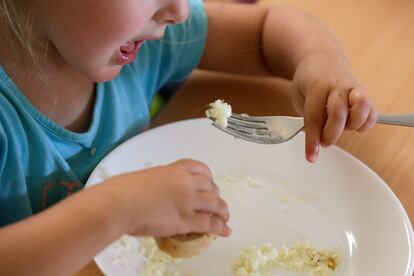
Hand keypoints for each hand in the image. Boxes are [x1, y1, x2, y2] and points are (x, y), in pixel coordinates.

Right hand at [102, 159, 230, 237]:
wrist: (120, 204)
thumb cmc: (124, 191)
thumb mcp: (147, 178)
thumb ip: (161, 184)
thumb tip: (160, 195)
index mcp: (176, 169)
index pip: (201, 169)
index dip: (209, 178)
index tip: (210, 184)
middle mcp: (187, 182)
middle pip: (211, 187)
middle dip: (215, 196)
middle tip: (216, 203)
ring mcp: (189, 200)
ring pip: (216, 204)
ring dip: (223, 211)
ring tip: (225, 217)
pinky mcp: (187, 219)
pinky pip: (210, 223)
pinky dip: (220, 227)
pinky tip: (225, 230)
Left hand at [291, 52, 376, 161]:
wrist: (322, 59)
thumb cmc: (308, 82)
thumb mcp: (299, 97)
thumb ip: (308, 117)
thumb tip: (317, 141)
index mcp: (316, 87)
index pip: (314, 118)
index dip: (312, 141)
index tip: (311, 157)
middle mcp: (337, 86)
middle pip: (338, 114)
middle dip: (330, 135)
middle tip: (324, 142)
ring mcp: (353, 88)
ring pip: (361, 108)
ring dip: (351, 125)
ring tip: (341, 128)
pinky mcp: (365, 93)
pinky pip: (371, 112)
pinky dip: (365, 123)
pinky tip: (353, 125)